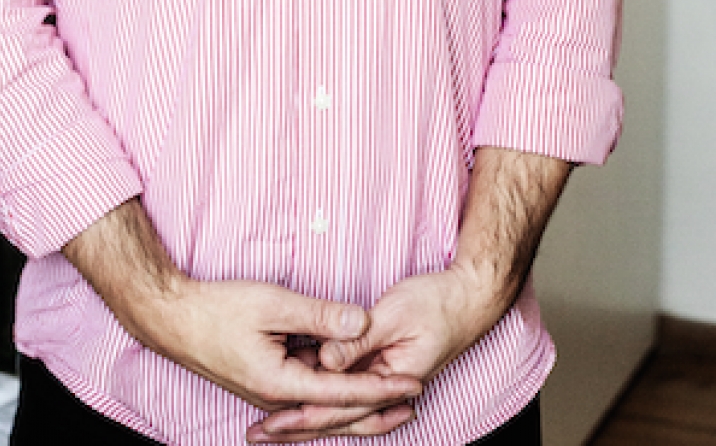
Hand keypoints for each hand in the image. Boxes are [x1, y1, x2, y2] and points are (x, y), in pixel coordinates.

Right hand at [161, 278, 421, 425]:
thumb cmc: (217, 308)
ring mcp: (270, 392)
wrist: (172, 317)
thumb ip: (320, 315)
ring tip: (394, 393)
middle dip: (378, 404)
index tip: (413, 384)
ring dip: (358, 397)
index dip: (381, 387)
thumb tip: (363, 322)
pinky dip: (334, 387)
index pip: (343, 392)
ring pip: (323, 401)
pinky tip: (350, 377)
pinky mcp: (265, 380)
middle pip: (337, 409)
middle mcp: (277, 397)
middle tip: (416, 397)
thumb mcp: (273, 303)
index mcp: (280, 384)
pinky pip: (307, 390)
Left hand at [249, 266, 491, 441]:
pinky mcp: (383, 369)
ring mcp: (386, 381)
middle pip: (337, 415)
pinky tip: (299, 396)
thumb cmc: (436, 302)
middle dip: (297, 426)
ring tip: (270, 425)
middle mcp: (388, 389)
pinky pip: (348, 389)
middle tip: (258, 435)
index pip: (341, 406)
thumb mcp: (393, 315)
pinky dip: (323, 395)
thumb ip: (358, 340)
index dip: (303, 414)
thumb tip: (324, 361)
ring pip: (341, 406)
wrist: (470, 298)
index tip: (272, 422)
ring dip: (306, 415)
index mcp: (393, 381)